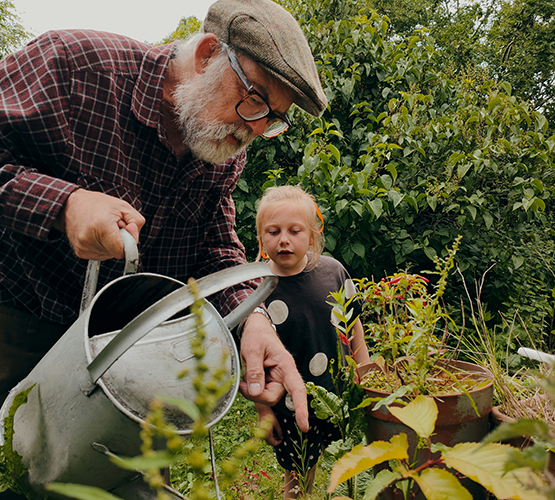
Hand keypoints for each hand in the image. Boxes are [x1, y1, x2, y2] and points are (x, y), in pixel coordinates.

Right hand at [54, 189, 144, 259]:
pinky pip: (100, 255)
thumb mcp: (123, 207)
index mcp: (101, 227)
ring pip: (109, 255)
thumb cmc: (98, 205)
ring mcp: (83, 248)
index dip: (128, 241)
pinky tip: (96, 235)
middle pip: (116, 253)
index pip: (122, 251)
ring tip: (103, 229)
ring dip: (110, 244)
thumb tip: (134, 238)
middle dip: (119, 241)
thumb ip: (136, 223)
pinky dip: (102, 246)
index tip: (125, 230)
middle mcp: (89, 240)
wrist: (71, 205)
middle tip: (111, 226)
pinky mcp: (80, 252)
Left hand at [239, 313, 308, 431]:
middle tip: (242, 382)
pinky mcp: (267, 384)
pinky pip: (262, 397)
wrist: (255, 329)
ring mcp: (275, 381)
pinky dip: (254, 399)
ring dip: (251, 393)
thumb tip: (255, 391)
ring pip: (265, 399)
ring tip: (243, 379)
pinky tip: (251, 401)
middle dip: (256, 394)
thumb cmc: (257, 335)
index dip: (301, 408)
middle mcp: (283, 376)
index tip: (304, 425)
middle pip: (273, 397)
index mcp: (286, 365)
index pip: (297, 389)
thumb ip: (254, 370)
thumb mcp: (252, 349)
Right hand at [255, 403, 282, 445]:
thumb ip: (279, 431)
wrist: (262, 408)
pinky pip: (265, 434)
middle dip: (275, 440)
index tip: (282, 439)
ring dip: (273, 437)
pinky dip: (270, 434)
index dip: (278, 443)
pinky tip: (274, 430)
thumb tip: (282, 437)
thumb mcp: (276, 423)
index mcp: (267, 434)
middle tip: (280, 436)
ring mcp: (261, 431)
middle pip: (269, 441)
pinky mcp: (261, 428)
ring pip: (267, 438)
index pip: (272, 443)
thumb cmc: (270, 415)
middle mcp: (263, 434)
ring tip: (278, 433)